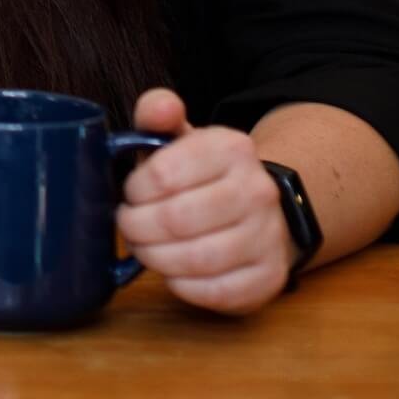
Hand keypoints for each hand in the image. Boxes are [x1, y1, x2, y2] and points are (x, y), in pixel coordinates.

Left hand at [115, 87, 293, 316]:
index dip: (135, 190)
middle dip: (138, 227)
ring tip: (145, 249)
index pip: (163, 174)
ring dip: (157, 259)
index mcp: (232, 148)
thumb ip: (158, 113)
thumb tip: (160, 106)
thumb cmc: (201, 173)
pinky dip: (184, 287)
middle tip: (128, 227)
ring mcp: (269, 236)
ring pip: (197, 259)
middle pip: (176, 220)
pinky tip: (173, 272)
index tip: (130, 194)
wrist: (258, 206)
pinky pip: (217, 292)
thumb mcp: (180, 136)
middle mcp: (258, 191)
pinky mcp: (270, 277)